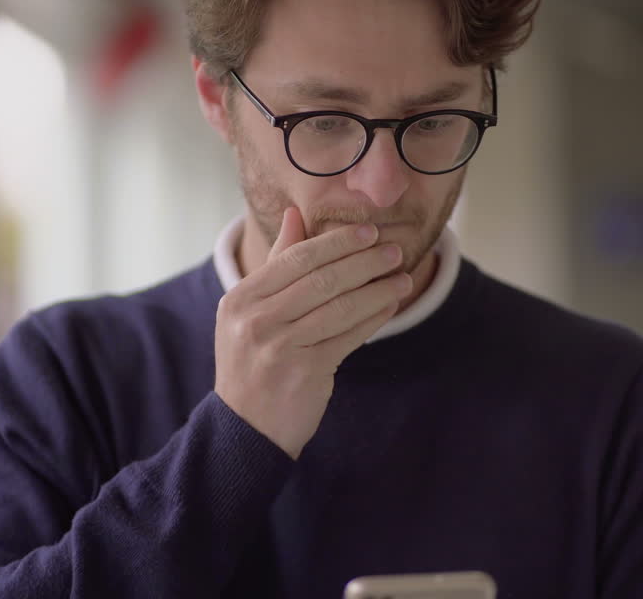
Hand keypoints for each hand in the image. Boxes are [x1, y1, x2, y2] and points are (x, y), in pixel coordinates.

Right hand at [213, 207, 412, 458]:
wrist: (246, 427)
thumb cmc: (253, 362)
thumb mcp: (250, 312)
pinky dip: (373, 318)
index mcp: (240, 298)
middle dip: (364, 262)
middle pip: (322, 279)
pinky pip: (349, 336)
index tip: (369, 232)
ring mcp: (279, 346)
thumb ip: (276, 264)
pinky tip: (390, 306)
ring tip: (402, 279)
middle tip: (394, 251)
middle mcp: (255, 320)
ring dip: (377, 289)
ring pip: (340, 306)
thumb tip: (294, 216)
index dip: (337, 242)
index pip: (296, 258)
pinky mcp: (305, 371)